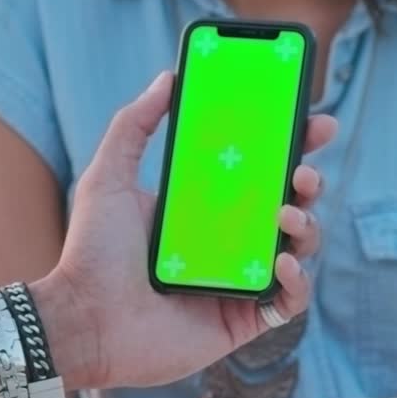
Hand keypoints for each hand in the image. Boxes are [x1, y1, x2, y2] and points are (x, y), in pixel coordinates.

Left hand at [40, 71, 337, 388]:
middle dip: (309, 183)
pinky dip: (298, 281)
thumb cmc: (91, 252)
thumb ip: (133, 124)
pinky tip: (284, 263)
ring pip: (299, 248)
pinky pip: (289, 301)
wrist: (83, 319)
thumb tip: (168, 77)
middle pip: (290, 204)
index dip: (294, 146)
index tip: (314, 122)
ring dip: (307, 226)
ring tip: (286, 215)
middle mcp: (228, 240)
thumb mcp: (109, 176)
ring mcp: (239, 280)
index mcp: (205, 205)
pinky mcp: (242, 320)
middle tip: (303, 171)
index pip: (261, 170)